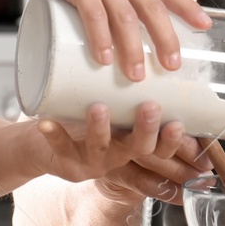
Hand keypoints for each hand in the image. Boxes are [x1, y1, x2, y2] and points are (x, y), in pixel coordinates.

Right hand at [6, 0, 209, 81]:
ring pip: (125, 16)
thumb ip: (107, 0)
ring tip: (136, 74)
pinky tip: (103, 58)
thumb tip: (114, 39)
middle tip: (172, 66)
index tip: (206, 25)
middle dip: (166, 38)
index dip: (188, 6)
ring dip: (133, 47)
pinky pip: (93, 14)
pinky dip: (100, 38)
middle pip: (152, 8)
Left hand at [26, 102, 211, 202]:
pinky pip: (59, 147)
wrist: (45, 146)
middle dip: (145, 130)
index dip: (170, 141)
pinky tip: (46, 121)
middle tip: (150, 108)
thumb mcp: (116, 116)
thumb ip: (134, 98)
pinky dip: (54, 134)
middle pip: (136, 149)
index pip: (160, 149)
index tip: (178, 124)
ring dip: (100, 128)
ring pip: (99, 148)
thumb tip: (167, 63)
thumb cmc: (87, 122)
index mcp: (132, 145)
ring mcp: (89, 162)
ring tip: (99, 108)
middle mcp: (115, 157)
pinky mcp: (64, 161)